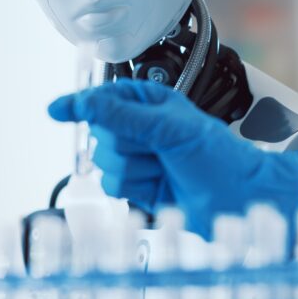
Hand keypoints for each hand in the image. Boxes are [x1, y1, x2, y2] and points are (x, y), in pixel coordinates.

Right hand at [49, 80, 297, 237]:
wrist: (240, 199)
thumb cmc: (220, 158)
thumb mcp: (170, 128)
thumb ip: (123, 115)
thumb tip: (86, 104)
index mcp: (150, 104)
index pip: (104, 99)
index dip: (82, 104)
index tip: (58, 109)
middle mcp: (141, 129)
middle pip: (101, 135)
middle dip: (128, 146)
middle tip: (157, 149)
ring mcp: (138, 158)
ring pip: (105, 163)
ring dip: (136, 170)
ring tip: (165, 169)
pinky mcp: (137, 185)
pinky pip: (112, 186)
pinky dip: (136, 188)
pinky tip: (160, 185)